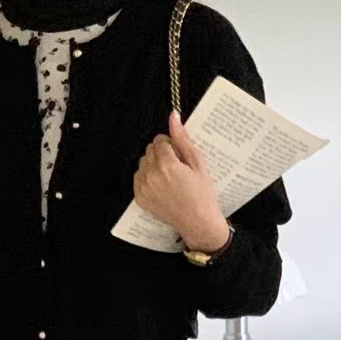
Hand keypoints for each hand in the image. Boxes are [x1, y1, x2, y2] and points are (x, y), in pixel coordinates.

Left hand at [133, 109, 229, 251]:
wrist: (197, 222)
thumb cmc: (202, 194)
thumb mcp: (197, 163)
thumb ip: (182, 139)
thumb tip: (173, 117)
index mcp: (166, 165)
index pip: (159, 140)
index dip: (170, 144)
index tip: (179, 153)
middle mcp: (151, 176)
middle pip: (150, 150)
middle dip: (161, 153)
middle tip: (176, 166)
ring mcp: (144, 188)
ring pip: (143, 163)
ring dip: (153, 164)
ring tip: (169, 176)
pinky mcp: (140, 198)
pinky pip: (138, 178)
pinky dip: (147, 177)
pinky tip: (161, 185)